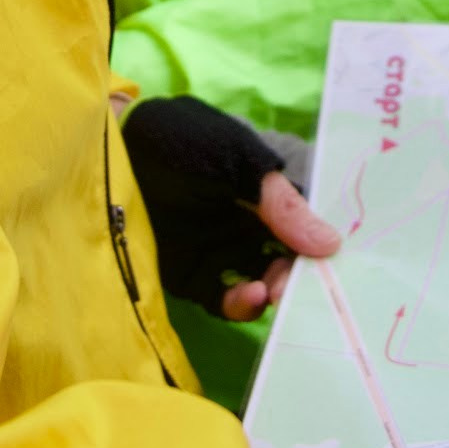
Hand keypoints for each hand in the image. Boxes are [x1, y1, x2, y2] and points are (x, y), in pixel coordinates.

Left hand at [119, 96, 339, 320]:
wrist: (118, 152)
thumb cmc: (184, 142)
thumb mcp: (240, 161)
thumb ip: (282, 204)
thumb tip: (331, 245)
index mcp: (266, 197)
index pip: (303, 231)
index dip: (317, 252)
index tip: (328, 272)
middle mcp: (248, 226)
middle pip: (286, 263)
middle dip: (296, 279)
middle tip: (295, 289)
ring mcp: (220, 252)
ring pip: (261, 286)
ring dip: (272, 294)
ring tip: (270, 292)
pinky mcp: (191, 275)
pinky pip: (224, 300)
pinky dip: (240, 305)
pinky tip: (248, 298)